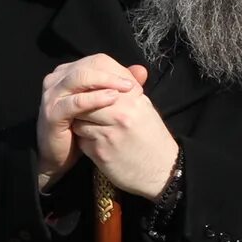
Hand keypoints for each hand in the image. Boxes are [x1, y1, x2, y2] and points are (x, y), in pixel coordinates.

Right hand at [37, 56, 140, 183]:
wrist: (59, 157)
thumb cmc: (82, 129)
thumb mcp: (102, 105)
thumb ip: (118, 86)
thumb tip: (141, 70)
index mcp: (66, 74)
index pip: (95, 61)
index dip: (116, 68)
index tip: (135, 81)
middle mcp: (55, 80)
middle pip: (86, 66)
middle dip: (112, 73)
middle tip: (133, 84)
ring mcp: (51, 96)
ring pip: (79, 78)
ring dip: (105, 81)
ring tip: (126, 89)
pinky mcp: (52, 113)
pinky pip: (75, 101)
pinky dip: (94, 98)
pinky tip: (112, 100)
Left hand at [69, 64, 176, 197]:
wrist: (162, 172)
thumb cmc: (151, 138)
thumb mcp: (143, 108)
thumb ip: (124, 89)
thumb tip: (104, 69)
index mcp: (133, 99)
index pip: (99, 82)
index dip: (89, 87)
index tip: (87, 91)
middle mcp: (121, 114)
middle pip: (85, 99)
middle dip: (82, 104)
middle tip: (84, 109)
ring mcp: (109, 133)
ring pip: (78, 118)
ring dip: (80, 122)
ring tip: (91, 126)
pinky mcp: (100, 152)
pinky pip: (80, 138)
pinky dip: (82, 139)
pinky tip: (94, 142)